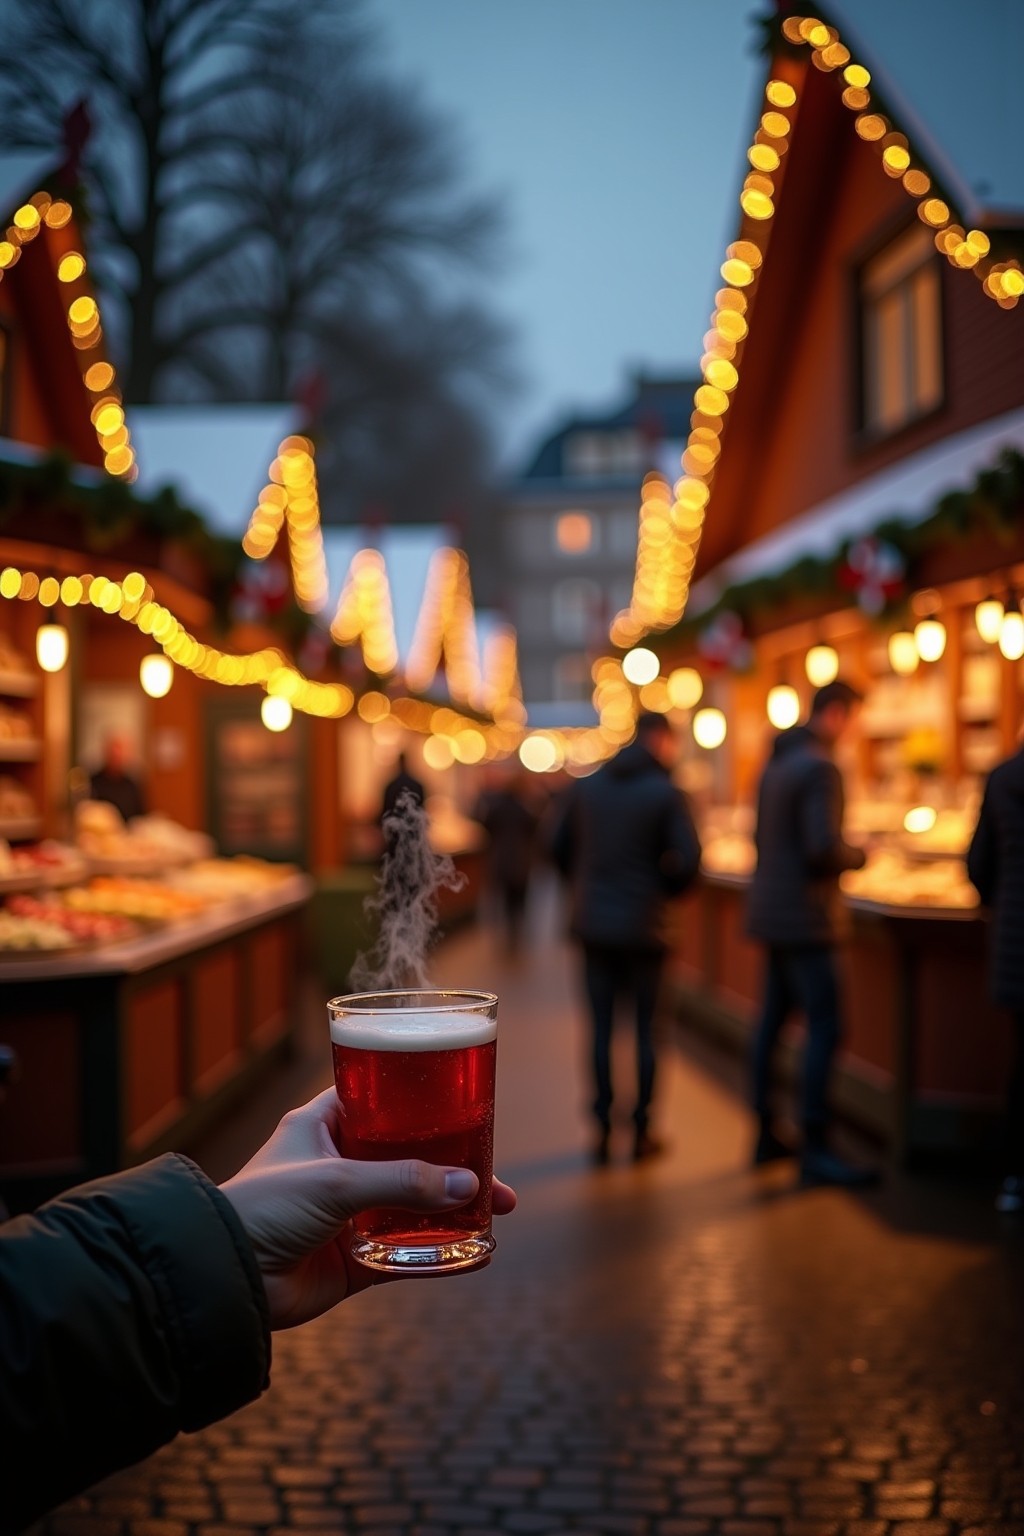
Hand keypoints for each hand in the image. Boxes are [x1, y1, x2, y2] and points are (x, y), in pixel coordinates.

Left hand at [220, 1087, 515, 1328]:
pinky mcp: (354, 1258)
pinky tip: (478, 1256)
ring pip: (414, 1204)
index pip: (377, 1097)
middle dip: (453, 1161)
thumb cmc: (264, 1208)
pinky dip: (442, 1254)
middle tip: (495, 1165)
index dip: (416, 1095)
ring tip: (499, 1210)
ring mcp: (348, 1214)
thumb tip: (468, 1186)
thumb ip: (402, 1182)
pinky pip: (407, 1253)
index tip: (460, 1097)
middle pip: (409, 1155)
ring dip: (455, 1207)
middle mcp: (338, 1165)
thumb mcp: (336, 1182)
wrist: (226, 1278)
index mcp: (322, 1126)